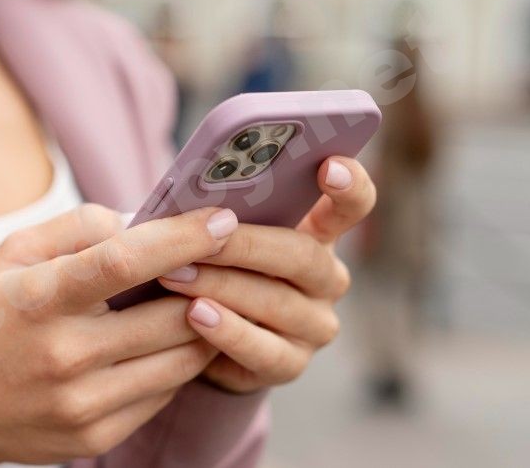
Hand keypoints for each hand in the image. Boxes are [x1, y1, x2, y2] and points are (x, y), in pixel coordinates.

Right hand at [0, 203, 239, 466]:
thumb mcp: (13, 254)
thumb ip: (78, 227)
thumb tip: (142, 222)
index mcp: (38, 300)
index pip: (124, 262)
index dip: (181, 239)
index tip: (223, 221)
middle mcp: (64, 357)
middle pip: (170, 316)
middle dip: (207, 286)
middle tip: (219, 265)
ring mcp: (82, 405)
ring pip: (182, 359)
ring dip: (201, 326)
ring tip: (195, 302)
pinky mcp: (97, 437)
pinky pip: (166, 393)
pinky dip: (176, 363)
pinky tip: (161, 343)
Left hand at [158, 157, 374, 392]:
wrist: (202, 338)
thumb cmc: (213, 266)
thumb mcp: (221, 234)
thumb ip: (223, 211)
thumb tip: (193, 192)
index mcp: (319, 233)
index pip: (353, 204)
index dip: (349, 185)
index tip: (330, 166)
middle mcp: (327, 278)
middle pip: (303, 255)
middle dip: (247, 244)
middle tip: (202, 234)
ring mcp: (315, 325)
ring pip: (278, 302)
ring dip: (222, 286)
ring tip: (176, 274)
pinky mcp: (291, 364)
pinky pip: (263, 351)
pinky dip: (226, 331)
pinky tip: (194, 316)